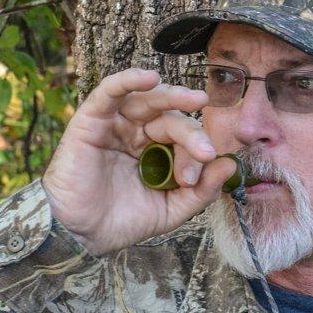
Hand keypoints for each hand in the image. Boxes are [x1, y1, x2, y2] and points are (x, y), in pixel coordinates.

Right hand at [41, 68, 240, 255]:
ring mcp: (115, 125)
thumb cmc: (123, 221)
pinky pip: (109, 92)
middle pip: (171, 118)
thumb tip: (230, 165)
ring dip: (173, 97)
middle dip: (192, 134)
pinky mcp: (91, 120)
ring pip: (147, 100)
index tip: (193, 181)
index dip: (194, 153)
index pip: (184, 140)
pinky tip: (149, 77)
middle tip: (204, 152)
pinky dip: (128, 80)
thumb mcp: (173, 209)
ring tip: (196, 99)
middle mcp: (137, 133)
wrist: (82, 235)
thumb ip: (202, 190)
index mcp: (156, 150)